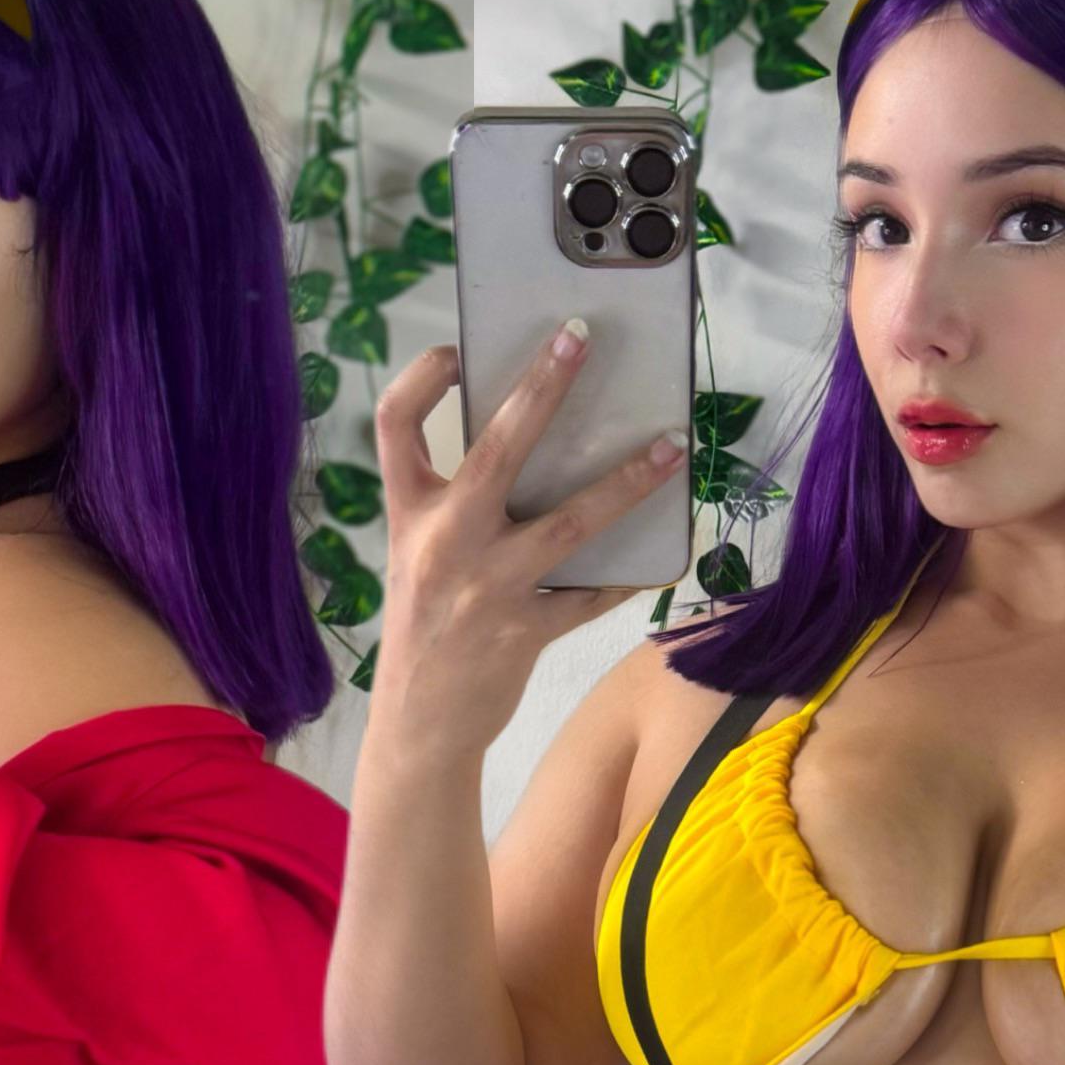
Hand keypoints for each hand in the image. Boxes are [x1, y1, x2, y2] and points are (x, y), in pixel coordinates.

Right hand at [371, 326, 686, 752]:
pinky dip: (624, 575)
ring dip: (625, 482)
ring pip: (568, 522)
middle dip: (541, 388)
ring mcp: (485, 588)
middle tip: (579, 339)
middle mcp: (442, 544)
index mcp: (409, 517)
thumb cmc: (425, 628)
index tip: (458, 351)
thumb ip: (455, 505)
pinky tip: (655, 558)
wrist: (418, 725)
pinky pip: (590, 593)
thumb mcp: (419, 558)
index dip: (421, 379)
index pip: (395, 427)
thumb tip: (531, 443)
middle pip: (495, 451)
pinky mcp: (523, 631)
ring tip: (669, 449)